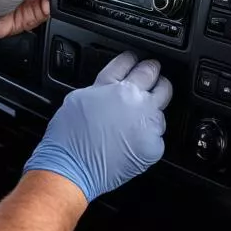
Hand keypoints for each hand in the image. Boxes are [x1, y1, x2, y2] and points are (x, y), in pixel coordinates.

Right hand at [23, 52, 172, 202]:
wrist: (71, 169)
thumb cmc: (69, 137)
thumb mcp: (79, 98)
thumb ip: (103, 86)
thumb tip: (114, 84)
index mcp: (116, 87)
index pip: (134, 63)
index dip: (134, 60)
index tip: (135, 61)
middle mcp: (137, 103)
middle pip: (159, 81)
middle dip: (155, 79)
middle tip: (150, 81)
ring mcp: (147, 125)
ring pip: (161, 109)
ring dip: (151, 110)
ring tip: (134, 118)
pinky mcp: (153, 146)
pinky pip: (157, 135)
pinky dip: (148, 135)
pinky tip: (132, 138)